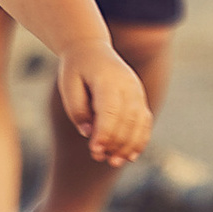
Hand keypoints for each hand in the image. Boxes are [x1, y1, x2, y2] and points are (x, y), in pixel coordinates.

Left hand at [56, 50, 152, 169]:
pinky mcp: (139, 98)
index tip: (95, 150)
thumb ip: (77, 110)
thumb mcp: (68, 86)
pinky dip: (139, 139)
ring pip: (139, 124)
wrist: (91, 50)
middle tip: (98, 157)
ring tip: (114, 161)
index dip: (104, 133)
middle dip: (114, 143)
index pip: (110, 111)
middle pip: (127, 120)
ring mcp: (137, 92)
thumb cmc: (76, 69)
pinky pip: (145, 122)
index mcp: (108, 80)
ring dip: (128, 146)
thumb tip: (88, 133)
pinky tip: (130, 155)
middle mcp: (128, 85)